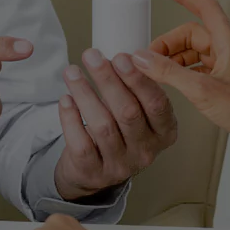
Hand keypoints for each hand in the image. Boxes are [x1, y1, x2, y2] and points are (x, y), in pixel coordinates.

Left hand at [54, 49, 177, 200]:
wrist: (94, 170)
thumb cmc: (118, 132)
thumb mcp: (136, 112)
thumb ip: (134, 89)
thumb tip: (120, 56)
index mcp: (163, 132)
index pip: (157, 104)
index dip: (139, 79)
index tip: (121, 56)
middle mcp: (146, 151)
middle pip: (128, 112)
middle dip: (108, 80)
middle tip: (92, 56)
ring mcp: (120, 165)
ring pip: (103, 126)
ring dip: (85, 94)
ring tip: (72, 72)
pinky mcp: (94, 173)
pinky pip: (81, 143)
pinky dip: (71, 118)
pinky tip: (66, 99)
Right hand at [131, 0, 229, 157]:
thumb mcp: (202, 89)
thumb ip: (169, 73)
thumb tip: (143, 59)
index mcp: (229, 42)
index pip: (205, 7)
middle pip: (193, 34)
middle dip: (169, 42)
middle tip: (149, 57)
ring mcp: (229, 66)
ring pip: (196, 52)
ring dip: (175, 59)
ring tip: (157, 71)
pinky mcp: (227, 83)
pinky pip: (200, 68)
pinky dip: (184, 72)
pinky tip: (173, 83)